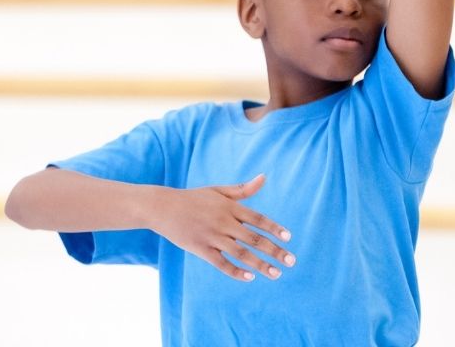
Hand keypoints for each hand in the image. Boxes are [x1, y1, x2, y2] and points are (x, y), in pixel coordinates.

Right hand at [153, 174, 294, 280]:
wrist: (162, 207)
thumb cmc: (193, 198)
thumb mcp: (218, 191)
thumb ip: (242, 189)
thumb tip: (264, 177)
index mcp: (229, 207)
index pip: (258, 219)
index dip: (274, 228)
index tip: (288, 238)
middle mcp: (223, 222)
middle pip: (254, 238)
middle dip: (275, 250)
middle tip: (292, 261)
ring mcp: (212, 236)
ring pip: (241, 253)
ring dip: (260, 265)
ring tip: (276, 274)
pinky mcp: (200, 249)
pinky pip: (221, 263)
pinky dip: (235, 271)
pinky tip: (249, 277)